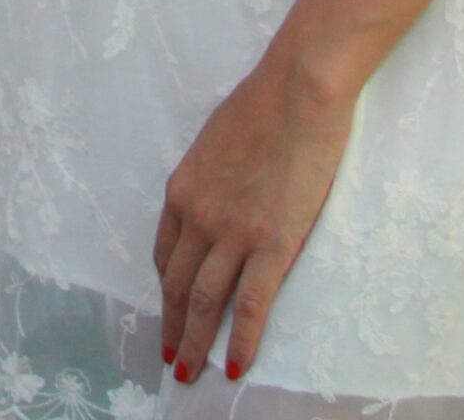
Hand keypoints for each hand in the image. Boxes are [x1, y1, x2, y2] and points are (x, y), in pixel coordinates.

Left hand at [155, 57, 353, 385]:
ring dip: (194, 341)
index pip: (167, 252)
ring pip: (204, 301)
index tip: (168, 307)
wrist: (297, 93)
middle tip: (170, 357)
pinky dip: (240, 338)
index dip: (166, 286)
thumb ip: (211, 175)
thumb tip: (219, 190)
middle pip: (177, 284)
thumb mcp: (217, 140)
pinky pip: (250, 304)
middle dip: (171, 324)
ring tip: (190, 371)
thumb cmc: (264, 105)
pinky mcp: (271, 243)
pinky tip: (236, 363)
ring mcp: (232, 233)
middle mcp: (198, 216)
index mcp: (183, 189)